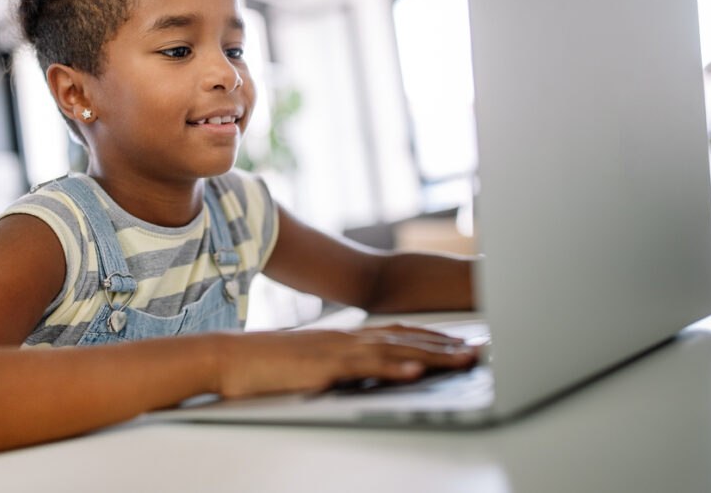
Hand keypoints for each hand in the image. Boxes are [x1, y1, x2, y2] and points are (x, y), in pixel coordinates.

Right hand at [212, 325, 478, 398]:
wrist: (229, 358)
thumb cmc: (265, 366)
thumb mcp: (311, 365)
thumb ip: (339, 367)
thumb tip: (359, 376)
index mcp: (346, 339)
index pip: (400, 335)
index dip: (434, 339)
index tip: (463, 344)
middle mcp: (348, 338)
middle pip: (407, 340)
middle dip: (447, 346)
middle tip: (481, 351)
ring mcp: (338, 350)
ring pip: (395, 350)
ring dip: (434, 355)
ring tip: (466, 360)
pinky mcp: (325, 365)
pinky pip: (365, 367)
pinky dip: (393, 369)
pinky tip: (416, 372)